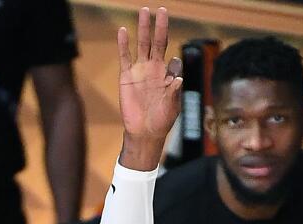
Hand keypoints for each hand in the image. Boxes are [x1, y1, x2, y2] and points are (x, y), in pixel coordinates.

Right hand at [117, 7, 182, 158]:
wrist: (144, 132)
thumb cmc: (161, 121)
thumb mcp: (172, 108)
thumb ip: (174, 92)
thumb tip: (178, 77)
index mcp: (167, 76)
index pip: (173, 61)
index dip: (175, 63)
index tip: (174, 67)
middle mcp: (154, 69)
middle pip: (158, 43)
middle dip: (160, 27)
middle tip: (162, 10)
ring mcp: (140, 70)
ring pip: (142, 44)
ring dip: (144, 28)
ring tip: (145, 11)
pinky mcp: (126, 76)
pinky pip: (125, 56)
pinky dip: (124, 44)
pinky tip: (124, 31)